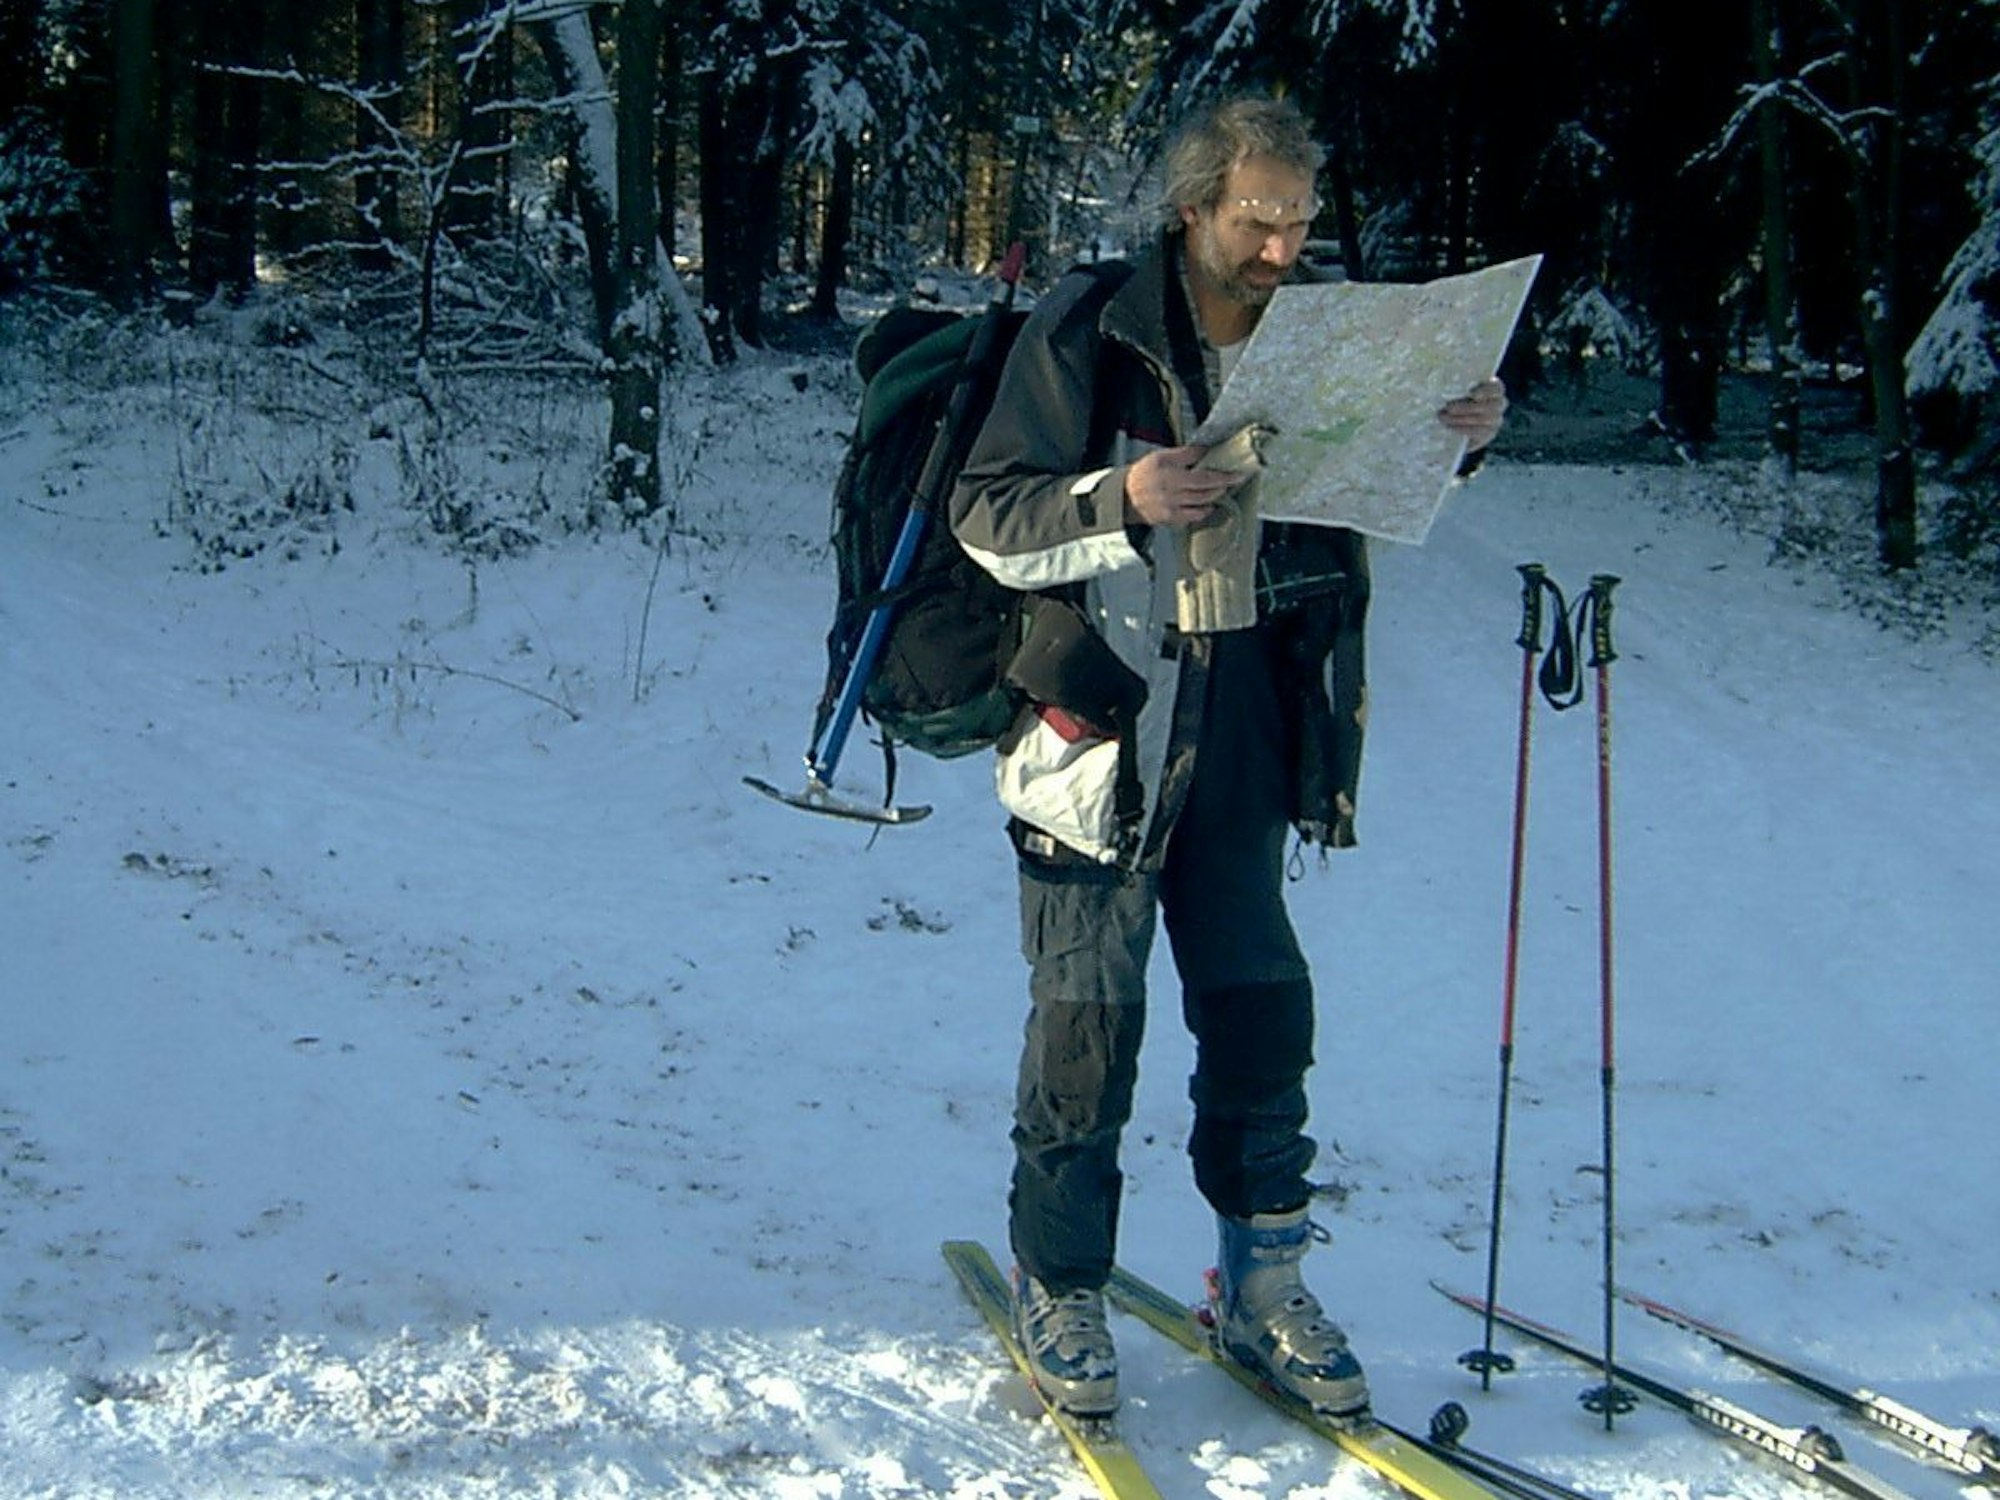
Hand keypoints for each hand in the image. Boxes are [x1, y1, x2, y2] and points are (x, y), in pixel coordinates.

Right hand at [1123, 445, 1244, 527]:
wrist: (1124, 496)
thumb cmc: (1142, 474)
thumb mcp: (1161, 456)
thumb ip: (1185, 454)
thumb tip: (1206, 450)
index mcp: (1171, 474)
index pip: (1205, 477)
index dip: (1224, 476)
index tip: (1239, 475)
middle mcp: (1173, 493)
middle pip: (1206, 492)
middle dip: (1222, 486)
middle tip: (1230, 480)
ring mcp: (1172, 509)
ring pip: (1202, 505)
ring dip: (1214, 498)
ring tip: (1218, 490)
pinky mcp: (1170, 520)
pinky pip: (1193, 517)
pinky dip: (1203, 510)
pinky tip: (1205, 505)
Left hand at [1438, 378, 1506, 451]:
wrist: (1456, 422)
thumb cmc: (1455, 397)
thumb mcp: (1455, 388)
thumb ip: (1455, 384)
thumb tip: (1440, 381)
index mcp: (1494, 388)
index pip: (1496, 388)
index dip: (1485, 390)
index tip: (1470, 393)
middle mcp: (1499, 404)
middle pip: (1489, 406)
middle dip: (1467, 407)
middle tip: (1448, 407)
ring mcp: (1496, 420)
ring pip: (1483, 420)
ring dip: (1461, 419)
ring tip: (1443, 417)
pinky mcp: (1489, 434)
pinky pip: (1479, 433)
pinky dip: (1463, 429)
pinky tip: (1449, 427)